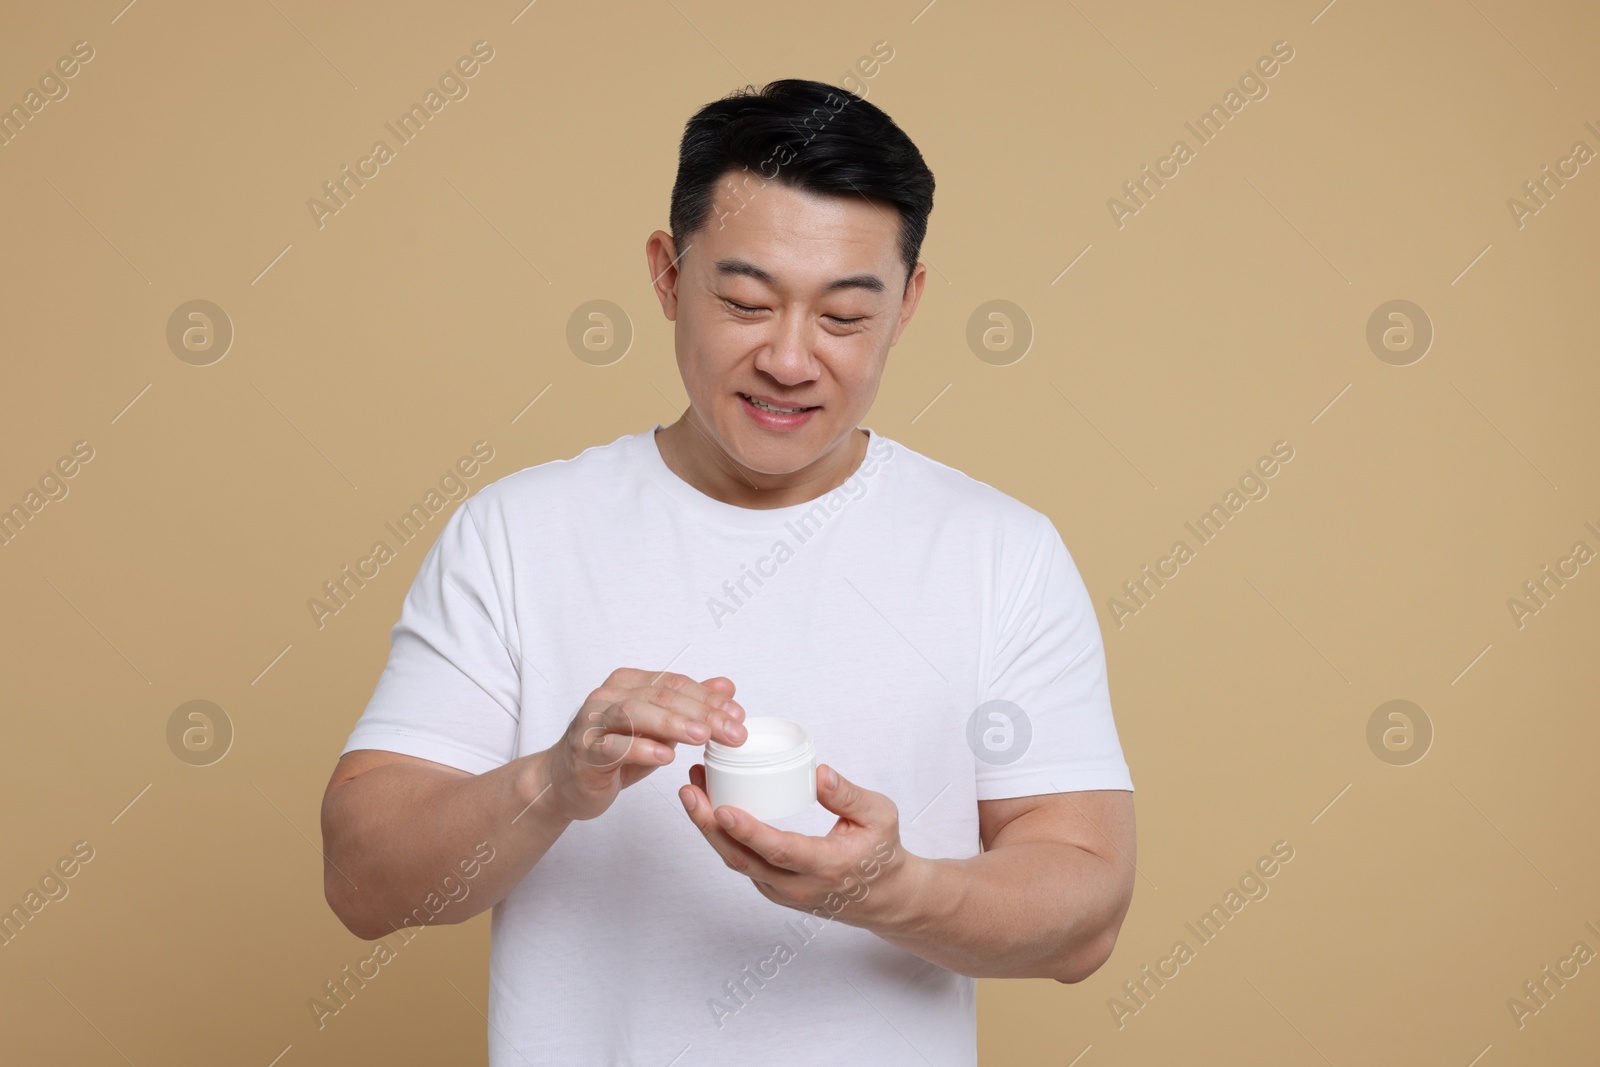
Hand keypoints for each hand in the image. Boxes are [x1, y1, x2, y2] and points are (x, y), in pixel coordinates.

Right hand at [538, 669, 745, 821]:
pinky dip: (640, 748)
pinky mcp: (584, 751)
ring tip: (702, 737)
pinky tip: (665, 756)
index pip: (674, 683)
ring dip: (672, 723)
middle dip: (701, 712)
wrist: (565, 782)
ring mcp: (592, 722)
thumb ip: (689, 706)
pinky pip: (613, 746)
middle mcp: (607, 696)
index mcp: (627, 683)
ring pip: (634, 713)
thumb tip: (727, 687)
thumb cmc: (614, 752)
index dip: (708, 697)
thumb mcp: (657, 729)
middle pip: (659, 696)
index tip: (738, 715)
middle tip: (732, 730)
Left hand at [678, 763, 922, 928]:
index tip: (721, 808)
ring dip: (709, 828)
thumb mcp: (880, 816)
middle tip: (689, 791)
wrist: (884, 898)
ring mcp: (782, 892)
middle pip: (744, 859)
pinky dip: (722, 837)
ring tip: (693, 789)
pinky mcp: (773, 890)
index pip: (779, 850)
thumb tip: (819, 772)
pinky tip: (710, 807)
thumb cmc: (881, 853)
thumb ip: (849, 795)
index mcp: (826, 866)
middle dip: (709, 825)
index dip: (747, 831)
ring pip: (737, 862)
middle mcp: (798, 887)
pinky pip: (742, 864)